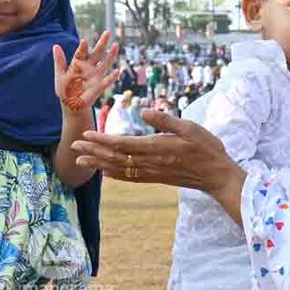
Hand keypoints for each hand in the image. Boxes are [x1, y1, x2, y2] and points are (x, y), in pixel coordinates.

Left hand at [53, 31, 120, 111]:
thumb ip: (59, 61)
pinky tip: (118, 70)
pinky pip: (108, 81)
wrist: (71, 104)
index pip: (82, 52)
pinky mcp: (100, 86)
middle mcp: (89, 67)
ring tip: (115, 45)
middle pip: (97, 53)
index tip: (83, 41)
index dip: (83, 47)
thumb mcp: (60, 75)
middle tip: (107, 32)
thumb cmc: (65, 89)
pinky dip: (113, 76)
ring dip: (111, 55)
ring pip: (105, 63)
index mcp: (79, 63)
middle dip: (102, 43)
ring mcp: (96, 76)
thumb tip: (56, 45)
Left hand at [71, 109, 239, 192]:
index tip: (86, 134)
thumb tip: (144, 110)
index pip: (122, 144)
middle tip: (73, 146)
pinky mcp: (155, 178)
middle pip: (115, 157)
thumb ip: (165, 120)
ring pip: (118, 169)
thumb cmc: (206, 148)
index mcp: (156, 147)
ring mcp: (151, 173)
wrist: (216, 175)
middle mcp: (150, 162)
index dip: (102, 140)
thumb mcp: (189, 128)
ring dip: (97, 164)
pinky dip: (113, 174)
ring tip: (80, 160)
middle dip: (92, 151)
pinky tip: (104, 172)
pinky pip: (129, 178)